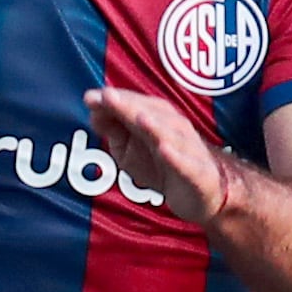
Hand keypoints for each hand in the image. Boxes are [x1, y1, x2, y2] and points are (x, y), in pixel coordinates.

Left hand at [86, 86, 233, 224]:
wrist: (201, 194)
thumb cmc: (163, 165)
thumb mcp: (129, 148)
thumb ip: (112, 127)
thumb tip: (92, 106)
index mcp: (159, 117)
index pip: (135, 103)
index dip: (114, 100)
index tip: (90, 98)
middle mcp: (176, 128)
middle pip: (152, 114)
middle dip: (130, 106)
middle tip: (108, 97)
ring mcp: (189, 150)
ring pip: (171, 135)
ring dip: (155, 125)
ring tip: (138, 117)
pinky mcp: (199, 174)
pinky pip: (187, 164)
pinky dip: (176, 157)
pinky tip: (164, 149)